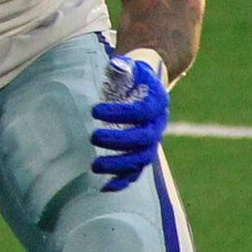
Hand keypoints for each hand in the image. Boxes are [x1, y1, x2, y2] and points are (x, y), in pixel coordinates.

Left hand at [92, 49, 168, 191]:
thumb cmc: (133, 74)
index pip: (142, 110)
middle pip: (143, 139)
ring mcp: (151, 140)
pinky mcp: (142, 151)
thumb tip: (118, 64)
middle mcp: (157, 124)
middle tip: (93, 137)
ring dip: (119, 165)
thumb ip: (124, 66)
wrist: (147, 83)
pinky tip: (105, 187)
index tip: (94, 110)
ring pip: (141, 159)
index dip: (121, 112)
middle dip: (119, 141)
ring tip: (95, 166)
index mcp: (157, 101)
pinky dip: (123, 181)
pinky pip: (136, 170)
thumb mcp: (130, 65)